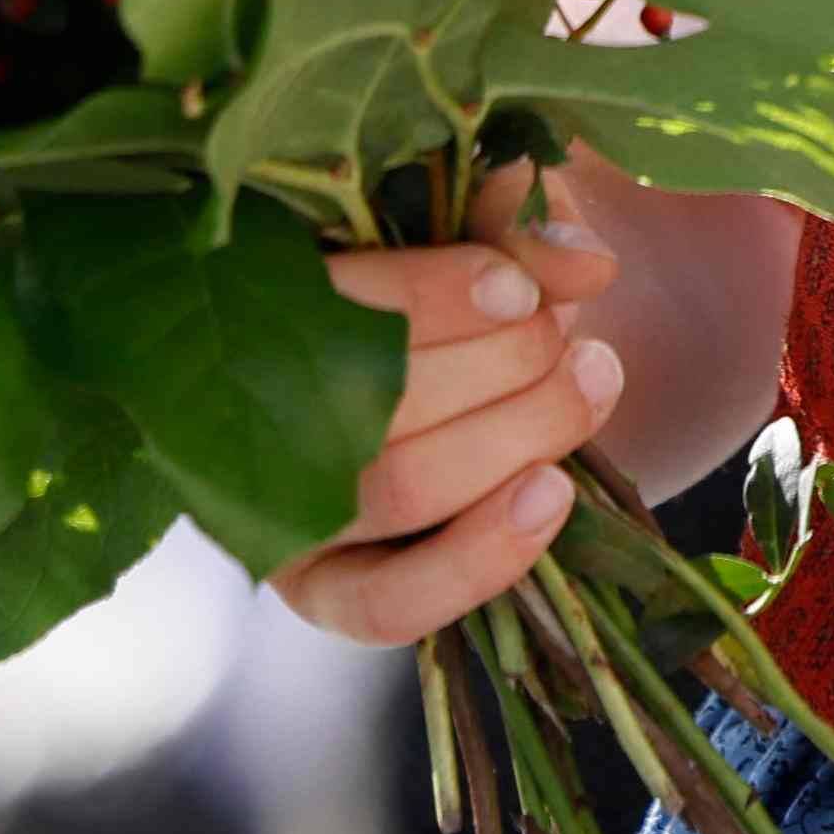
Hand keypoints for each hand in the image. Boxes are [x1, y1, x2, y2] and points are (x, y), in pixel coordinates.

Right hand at [276, 173, 629, 649]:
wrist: (484, 374)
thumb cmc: (461, 284)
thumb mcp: (478, 232)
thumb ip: (517, 227)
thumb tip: (585, 263)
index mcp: (252, 300)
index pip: (316, 303)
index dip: (425, 298)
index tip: (518, 290)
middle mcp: (241, 414)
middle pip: (374, 399)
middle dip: (500, 360)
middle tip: (565, 336)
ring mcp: (278, 515)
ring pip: (402, 488)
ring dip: (520, 433)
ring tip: (593, 381)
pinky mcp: (325, 595)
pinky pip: (389, 605)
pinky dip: (480, 557)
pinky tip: (553, 494)